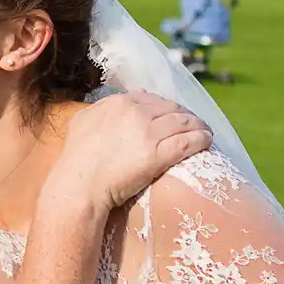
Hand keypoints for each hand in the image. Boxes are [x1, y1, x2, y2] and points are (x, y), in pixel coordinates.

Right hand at [49, 92, 211, 213]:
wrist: (79, 185)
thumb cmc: (76, 157)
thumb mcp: (82, 121)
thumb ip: (101, 107)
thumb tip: (123, 98)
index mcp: (119, 103)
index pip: (151, 99)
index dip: (165, 106)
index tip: (171, 114)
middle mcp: (136, 113)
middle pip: (171, 109)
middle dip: (185, 115)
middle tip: (194, 123)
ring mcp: (148, 133)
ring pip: (183, 123)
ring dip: (198, 125)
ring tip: (205, 131)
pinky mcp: (158, 155)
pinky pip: (187, 142)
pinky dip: (201, 139)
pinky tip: (207, 141)